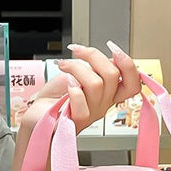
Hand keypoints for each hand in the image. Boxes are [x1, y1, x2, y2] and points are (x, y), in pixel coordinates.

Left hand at [16, 41, 140, 131]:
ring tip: (64, 66)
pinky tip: (66, 83)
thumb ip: (97, 67)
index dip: (128, 64)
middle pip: (112, 75)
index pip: (133, 83)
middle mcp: (103, 105)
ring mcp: (91, 115)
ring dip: (77, 68)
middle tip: (77, 51)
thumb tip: (110, 57)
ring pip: (96, 84)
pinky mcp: (75, 121)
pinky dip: (72, 88)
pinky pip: (82, 104)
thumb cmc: (56, 94)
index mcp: (108, 94)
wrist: (37, 111)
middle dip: (93, 55)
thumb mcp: (80, 73)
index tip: (112, 48)